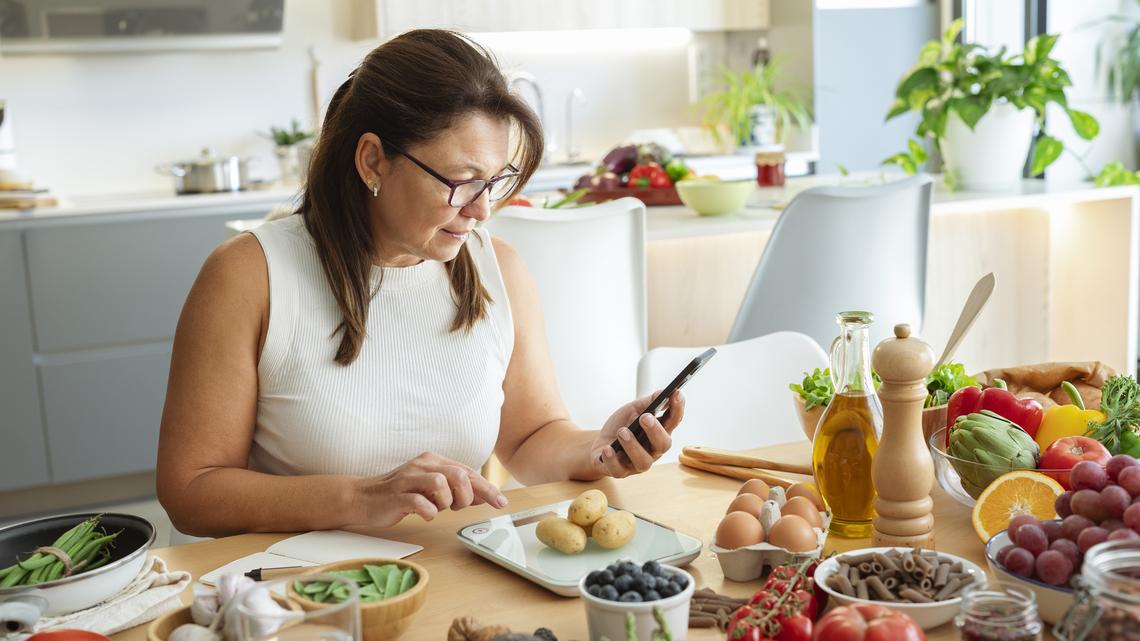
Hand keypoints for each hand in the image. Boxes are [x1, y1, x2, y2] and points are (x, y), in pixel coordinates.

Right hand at [352, 452, 507, 527]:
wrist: (362, 497)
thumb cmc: (400, 494)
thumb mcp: (431, 490)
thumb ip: (455, 490)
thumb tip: (483, 496)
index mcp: (433, 461)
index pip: (467, 471)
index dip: (486, 488)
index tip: (501, 501)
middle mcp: (422, 465)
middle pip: (459, 474)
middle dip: (468, 495)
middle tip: (461, 508)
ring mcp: (408, 479)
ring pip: (442, 483)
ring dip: (448, 501)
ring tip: (440, 508)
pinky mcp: (397, 495)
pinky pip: (420, 502)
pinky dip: (429, 511)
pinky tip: (427, 514)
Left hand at [589, 389, 685, 477]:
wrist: (599, 445)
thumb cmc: (621, 426)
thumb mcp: (633, 410)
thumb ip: (648, 402)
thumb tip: (663, 392)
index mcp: (659, 433)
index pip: (673, 421)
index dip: (677, 408)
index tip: (676, 393)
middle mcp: (652, 450)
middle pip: (663, 444)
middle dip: (656, 431)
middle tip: (645, 417)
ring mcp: (637, 463)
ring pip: (643, 461)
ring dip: (633, 445)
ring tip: (622, 431)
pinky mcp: (620, 471)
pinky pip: (619, 470)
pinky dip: (613, 459)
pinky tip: (608, 449)